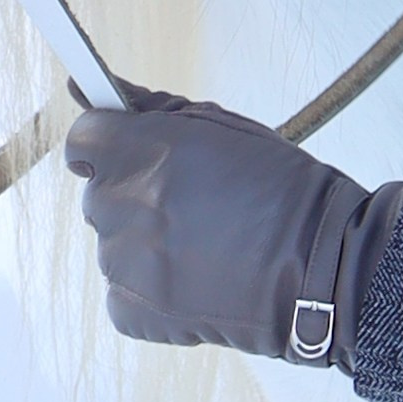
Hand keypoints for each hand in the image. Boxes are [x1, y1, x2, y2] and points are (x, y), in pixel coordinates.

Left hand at [63, 84, 402, 368]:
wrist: (320, 267)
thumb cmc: (281, 188)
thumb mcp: (222, 127)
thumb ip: (149, 107)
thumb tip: (87, 89)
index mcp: (146, 152)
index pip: (82, 140)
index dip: (104, 143)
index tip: (127, 151)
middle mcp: (127, 205)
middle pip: (97, 192)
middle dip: (132, 191)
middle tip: (188, 200)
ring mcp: (125, 263)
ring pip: (112, 241)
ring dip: (142, 239)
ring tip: (203, 242)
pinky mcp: (132, 312)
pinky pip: (120, 290)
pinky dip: (149, 285)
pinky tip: (196, 276)